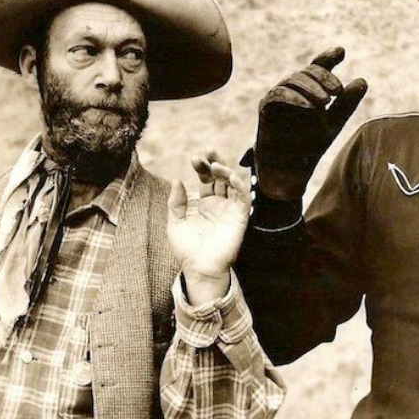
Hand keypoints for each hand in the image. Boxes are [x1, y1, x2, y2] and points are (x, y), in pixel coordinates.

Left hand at [168, 151, 250, 302]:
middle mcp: (219, 203)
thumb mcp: (175, 222)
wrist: (199, 268)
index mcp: (204, 202)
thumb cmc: (187, 249)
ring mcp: (230, 209)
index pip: (205, 178)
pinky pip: (243, 199)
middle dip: (215, 161)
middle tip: (207, 150)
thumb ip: (176, 202)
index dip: (201, 166)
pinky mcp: (240, 218)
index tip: (194, 157)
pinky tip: (231, 177)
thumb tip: (177, 180)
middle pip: (220, 176)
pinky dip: (240, 186)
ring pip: (233, 184)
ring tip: (215, 165)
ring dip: (226, 171)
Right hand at [248, 47, 367, 201]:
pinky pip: (277, 95)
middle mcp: (292, 91)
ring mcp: (277, 98)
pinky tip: (310, 107)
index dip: (328, 57)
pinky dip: (294, 97)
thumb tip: (362, 80)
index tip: (341, 52)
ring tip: (326, 102)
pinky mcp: (266, 109)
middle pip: (307, 72)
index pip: (317, 68)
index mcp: (309, 91)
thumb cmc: (309, 148)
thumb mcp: (333, 123)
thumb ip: (346, 103)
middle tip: (337, 91)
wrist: (290, 173)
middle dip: (323, 77)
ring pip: (292, 80)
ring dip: (310, 87)